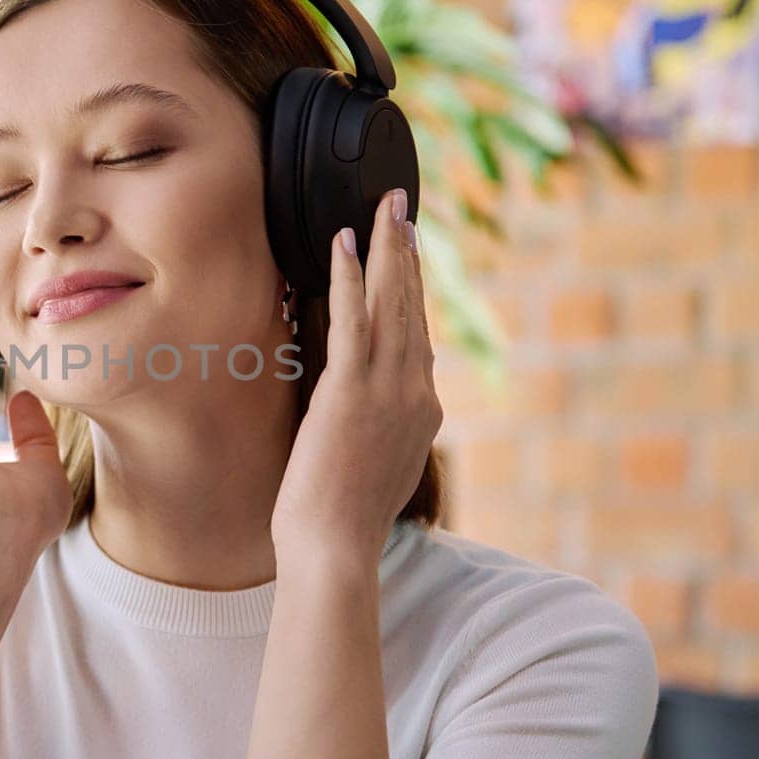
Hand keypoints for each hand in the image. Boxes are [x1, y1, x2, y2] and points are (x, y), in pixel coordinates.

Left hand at [270, 188, 442, 571]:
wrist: (335, 550)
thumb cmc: (343, 522)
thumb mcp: (379, 469)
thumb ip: (385, 433)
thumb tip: (377, 417)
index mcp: (423, 411)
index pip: (419, 337)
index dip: (413, 291)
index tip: (407, 255)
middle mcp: (416, 393)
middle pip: (413, 308)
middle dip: (407, 253)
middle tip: (401, 208)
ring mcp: (387, 391)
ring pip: (391, 304)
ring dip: (387, 250)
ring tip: (383, 210)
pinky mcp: (350, 392)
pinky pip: (353, 320)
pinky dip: (351, 276)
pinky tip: (344, 242)